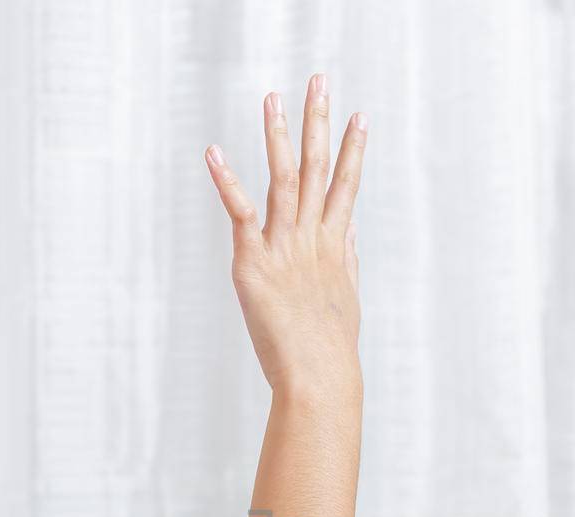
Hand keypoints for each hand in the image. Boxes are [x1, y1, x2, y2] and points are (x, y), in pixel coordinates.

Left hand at [205, 73, 365, 395]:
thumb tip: (348, 231)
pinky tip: (215, 151)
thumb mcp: (344, 299)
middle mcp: (312, 238)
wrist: (319, 377)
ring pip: (283, 178)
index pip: (345, 187)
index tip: (359, 116)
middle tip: (319, 81)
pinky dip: (227, 180)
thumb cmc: (330, 350)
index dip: (353, 150)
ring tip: (275, 98)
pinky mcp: (255, 260)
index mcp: (334, 246)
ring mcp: (285, 246)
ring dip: (278, 135)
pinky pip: (240, 212)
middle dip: (319, 122)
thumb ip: (345, 259)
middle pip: (317, 168)